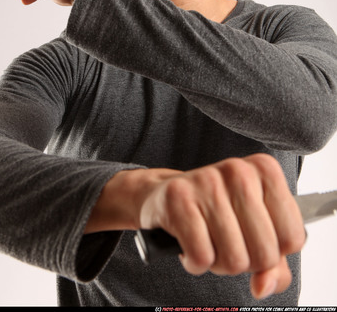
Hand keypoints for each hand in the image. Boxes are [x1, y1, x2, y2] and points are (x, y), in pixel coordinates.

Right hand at [138, 154, 304, 299]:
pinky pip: (201, 256)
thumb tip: (264, 287)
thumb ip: (274, 267)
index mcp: (265, 170)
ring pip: (234, 258)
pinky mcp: (178, 197)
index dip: (273, 252)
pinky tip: (189, 244)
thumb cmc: (216, 215)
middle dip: (245, 262)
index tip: (252, 237)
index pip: (292, 237)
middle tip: (227, 243)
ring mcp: (207, 181)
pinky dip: (195, 263)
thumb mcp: (255, 233)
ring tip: (208, 242)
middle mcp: (239, 170)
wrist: (164, 196)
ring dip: (218, 264)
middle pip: (265, 252)